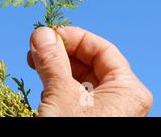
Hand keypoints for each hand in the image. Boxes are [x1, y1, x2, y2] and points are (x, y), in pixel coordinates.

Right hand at [27, 26, 152, 115]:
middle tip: (35, 48)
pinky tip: (40, 81)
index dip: (73, 37)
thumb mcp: (60, 95)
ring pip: (79, 77)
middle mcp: (119, 99)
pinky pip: (73, 93)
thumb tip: (42, 33)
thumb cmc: (72, 133)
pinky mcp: (87, 119)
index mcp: (127, 90)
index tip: (48, 34)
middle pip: (90, 61)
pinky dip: (55, 83)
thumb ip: (52, 60)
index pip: (102, 49)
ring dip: (55, 66)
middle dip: (60, 51)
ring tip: (33, 62)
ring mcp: (104, 111)